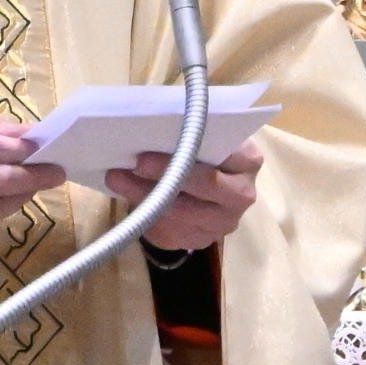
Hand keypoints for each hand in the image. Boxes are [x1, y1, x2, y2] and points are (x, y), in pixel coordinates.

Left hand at [105, 141, 263, 255]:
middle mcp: (243, 194)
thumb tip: (150, 124)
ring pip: (183, 215)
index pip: (223, 156)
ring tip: (117, 180)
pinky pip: (172, 234)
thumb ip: (190, 126)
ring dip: (147, 199)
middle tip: (127, 167)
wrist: (208, 173)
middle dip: (163, 177)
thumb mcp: (203, 127)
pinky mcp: (204, 240)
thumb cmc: (202, 141)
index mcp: (248, 160)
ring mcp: (225, 222)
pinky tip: (128, 199)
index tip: (145, 152)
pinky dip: (148, 218)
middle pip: (204, 187)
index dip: (182, 156)